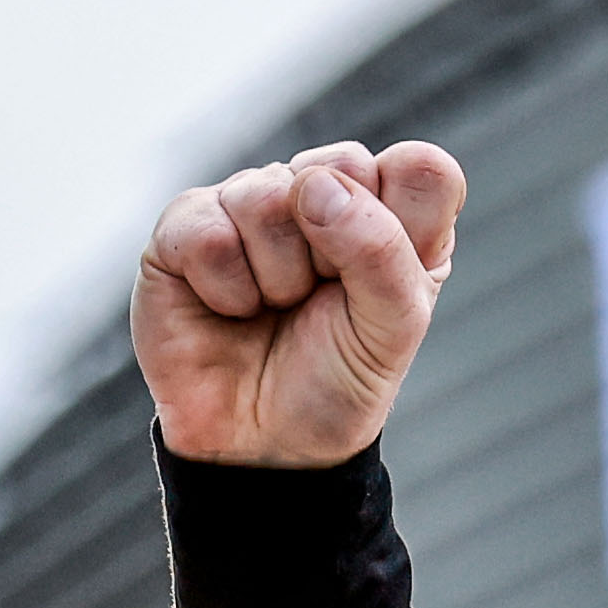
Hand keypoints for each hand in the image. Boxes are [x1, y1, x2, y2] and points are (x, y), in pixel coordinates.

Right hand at [135, 140, 466, 466]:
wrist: (262, 443)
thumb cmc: (337, 380)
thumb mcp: (392, 331)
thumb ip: (380, 251)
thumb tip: (315, 185)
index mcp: (394, 216)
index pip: (420, 169)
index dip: (403, 225)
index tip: (384, 283)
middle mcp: (324, 195)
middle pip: (341, 165)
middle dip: (335, 251)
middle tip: (322, 299)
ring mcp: (252, 203)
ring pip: (267, 195)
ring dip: (277, 277)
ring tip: (274, 308)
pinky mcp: (186, 224)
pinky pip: (207, 230)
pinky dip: (226, 289)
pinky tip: (230, 309)